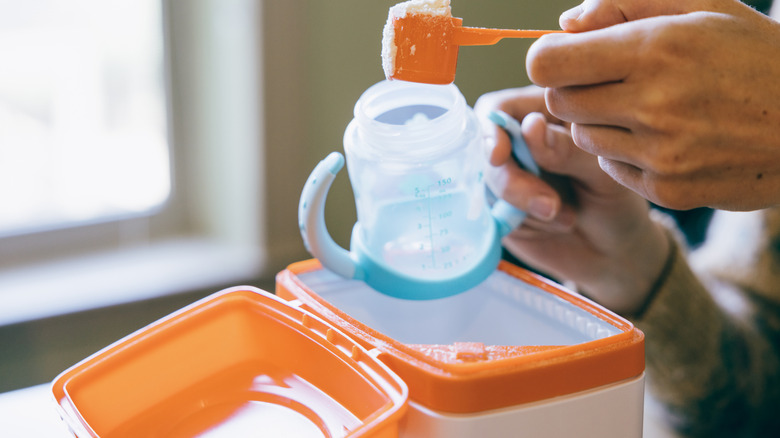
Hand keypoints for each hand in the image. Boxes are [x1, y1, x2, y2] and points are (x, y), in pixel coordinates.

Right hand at [475, 86, 669, 314]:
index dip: (492, 130)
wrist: (615, 250)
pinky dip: (523, 223)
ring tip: (565, 216)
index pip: (499, 110)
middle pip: (487, 151)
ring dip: (524, 205)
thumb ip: (566, 149)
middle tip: (550, 205)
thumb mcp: (601, 172)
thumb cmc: (616, 200)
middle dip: (513, 182)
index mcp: (544, 114)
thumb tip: (530, 126)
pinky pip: (493, 213)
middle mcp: (518, 142)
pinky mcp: (500, 209)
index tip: (498, 157)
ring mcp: (506, 175)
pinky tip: (554, 226)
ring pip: (489, 184)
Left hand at [526, 0, 779, 210]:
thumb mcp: (702, 7)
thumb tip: (565, 24)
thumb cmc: (754, 55)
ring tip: (646, 108)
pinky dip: (624, 153)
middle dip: (573, 88)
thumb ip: (626, 3)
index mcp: (656, 49)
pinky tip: (663, 138)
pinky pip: (611, 167)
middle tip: (611, 81)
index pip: (547, 63)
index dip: (549, 58)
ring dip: (599, 121)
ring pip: (582, 137)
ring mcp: (660, 153)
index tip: (567, 56)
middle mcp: (653, 104)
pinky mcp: (668, 189)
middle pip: (558, 102)